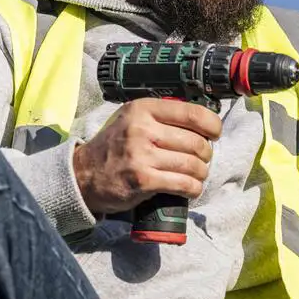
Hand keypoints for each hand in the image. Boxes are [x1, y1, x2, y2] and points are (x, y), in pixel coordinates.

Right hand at [72, 98, 222, 214]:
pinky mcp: (143, 180)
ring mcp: (142, 156)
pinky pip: (183, 184)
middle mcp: (142, 129)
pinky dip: (193, 188)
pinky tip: (190, 188)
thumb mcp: (132, 119)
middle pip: (196, 142)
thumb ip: (161, 115)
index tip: (215, 133)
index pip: (192, 113)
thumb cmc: (114, 146)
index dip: (212, 125)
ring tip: (196, 175)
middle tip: (202, 159)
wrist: (84, 174)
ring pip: (193, 165)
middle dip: (206, 154)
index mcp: (143, 109)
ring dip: (201, 173)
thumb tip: (202, 120)